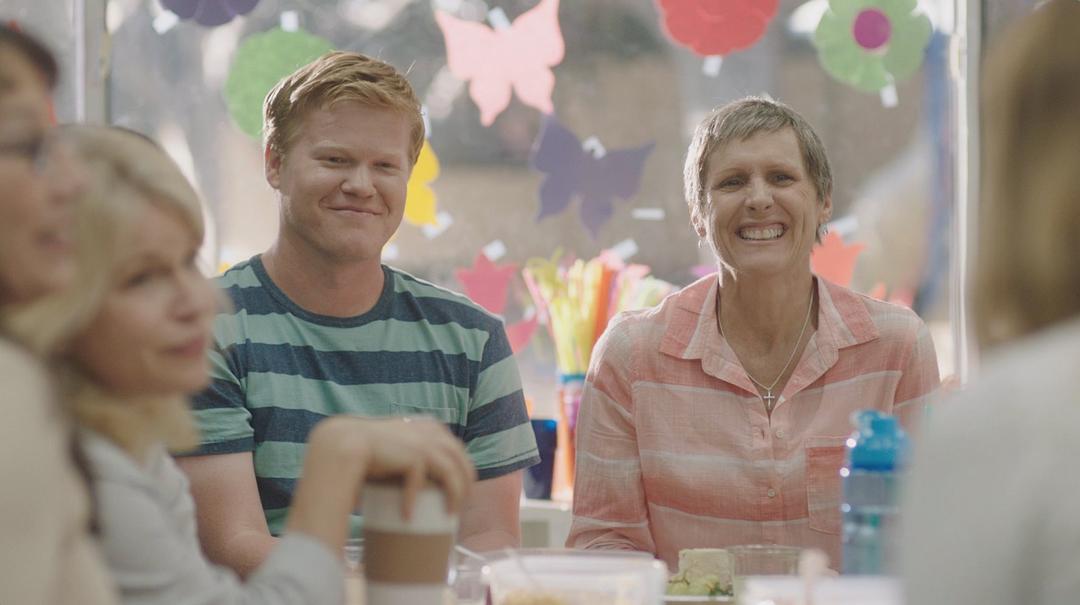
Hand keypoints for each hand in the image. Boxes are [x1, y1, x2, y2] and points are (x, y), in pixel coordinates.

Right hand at [308, 416, 475, 519]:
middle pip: (460, 460)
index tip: (461, 488)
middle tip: (459, 507)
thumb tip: (412, 478)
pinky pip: (422, 483)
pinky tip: (407, 517)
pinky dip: (414, 501)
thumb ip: (407, 453)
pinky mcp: (414, 456)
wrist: (342, 445)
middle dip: (465, 484)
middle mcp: (429, 431)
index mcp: (427, 426)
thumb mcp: (394, 447)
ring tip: (447, 515)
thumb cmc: (363, 450)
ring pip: (452, 474)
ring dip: (453, 496)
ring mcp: (424, 443)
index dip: (462, 467)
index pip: (455, 447)